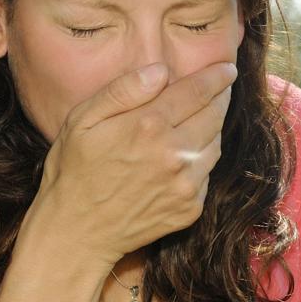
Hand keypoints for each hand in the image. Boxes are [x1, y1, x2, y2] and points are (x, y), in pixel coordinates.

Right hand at [21, 60, 237, 266]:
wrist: (76, 233)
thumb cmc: (73, 171)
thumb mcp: (82, 120)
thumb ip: (123, 91)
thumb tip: (161, 70)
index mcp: (148, 126)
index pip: (197, 91)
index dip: (217, 76)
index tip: (227, 68)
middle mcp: (174, 154)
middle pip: (214, 115)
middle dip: (221, 97)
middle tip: (222, 87)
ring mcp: (185, 184)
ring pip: (216, 145)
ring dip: (213, 128)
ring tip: (203, 118)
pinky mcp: (190, 208)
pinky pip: (207, 175)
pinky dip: (202, 160)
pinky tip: (186, 156)